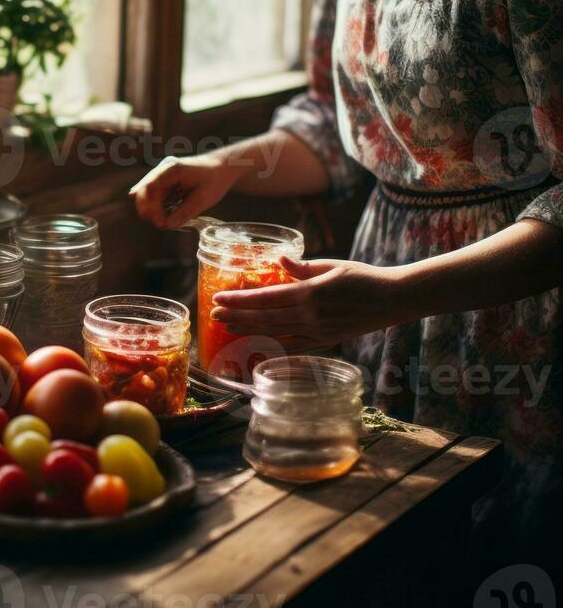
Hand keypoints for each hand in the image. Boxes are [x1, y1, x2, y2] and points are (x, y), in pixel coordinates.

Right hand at [129, 152, 243, 228]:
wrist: (223, 167)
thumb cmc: (215, 179)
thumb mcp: (203, 199)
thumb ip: (185, 212)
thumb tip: (168, 224)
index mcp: (171, 170)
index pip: (150, 186)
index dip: (148, 204)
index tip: (158, 220)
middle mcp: (163, 171)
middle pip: (146, 191)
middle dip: (149, 210)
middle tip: (160, 225)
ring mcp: (164, 177)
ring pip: (150, 195)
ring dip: (153, 210)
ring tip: (162, 223)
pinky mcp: (167, 183)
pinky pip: (157, 197)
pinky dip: (159, 208)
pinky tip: (164, 217)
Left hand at [209, 256, 413, 350]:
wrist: (394, 300)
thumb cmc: (363, 277)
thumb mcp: (332, 265)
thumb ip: (302, 267)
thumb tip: (278, 261)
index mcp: (310, 293)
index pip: (266, 298)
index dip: (240, 300)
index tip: (219, 298)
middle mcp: (311, 316)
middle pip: (265, 317)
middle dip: (237, 316)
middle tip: (213, 314)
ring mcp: (318, 331)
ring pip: (275, 333)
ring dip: (249, 330)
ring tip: (227, 328)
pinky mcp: (326, 341)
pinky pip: (293, 346)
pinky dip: (273, 346)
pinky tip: (257, 345)